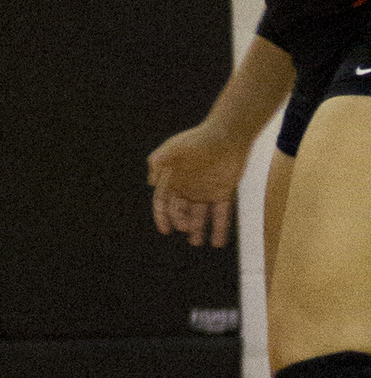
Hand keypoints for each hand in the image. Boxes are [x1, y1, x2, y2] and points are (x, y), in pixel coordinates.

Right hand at [148, 121, 248, 246]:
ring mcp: (205, 190)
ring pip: (199, 215)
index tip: (165, 230)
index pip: (163, 201)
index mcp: (172, 177)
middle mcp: (187, 186)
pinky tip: (217, 242)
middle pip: (180, 210)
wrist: (226, 134)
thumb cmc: (197, 140)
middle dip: (180, 222)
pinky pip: (220, 213)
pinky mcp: (222, 192)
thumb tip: (150, 182)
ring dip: (197, 229)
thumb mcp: (174, 148)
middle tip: (185, 228)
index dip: (162, 216)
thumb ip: (159, 161)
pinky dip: (219, 228)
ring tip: (197, 242)